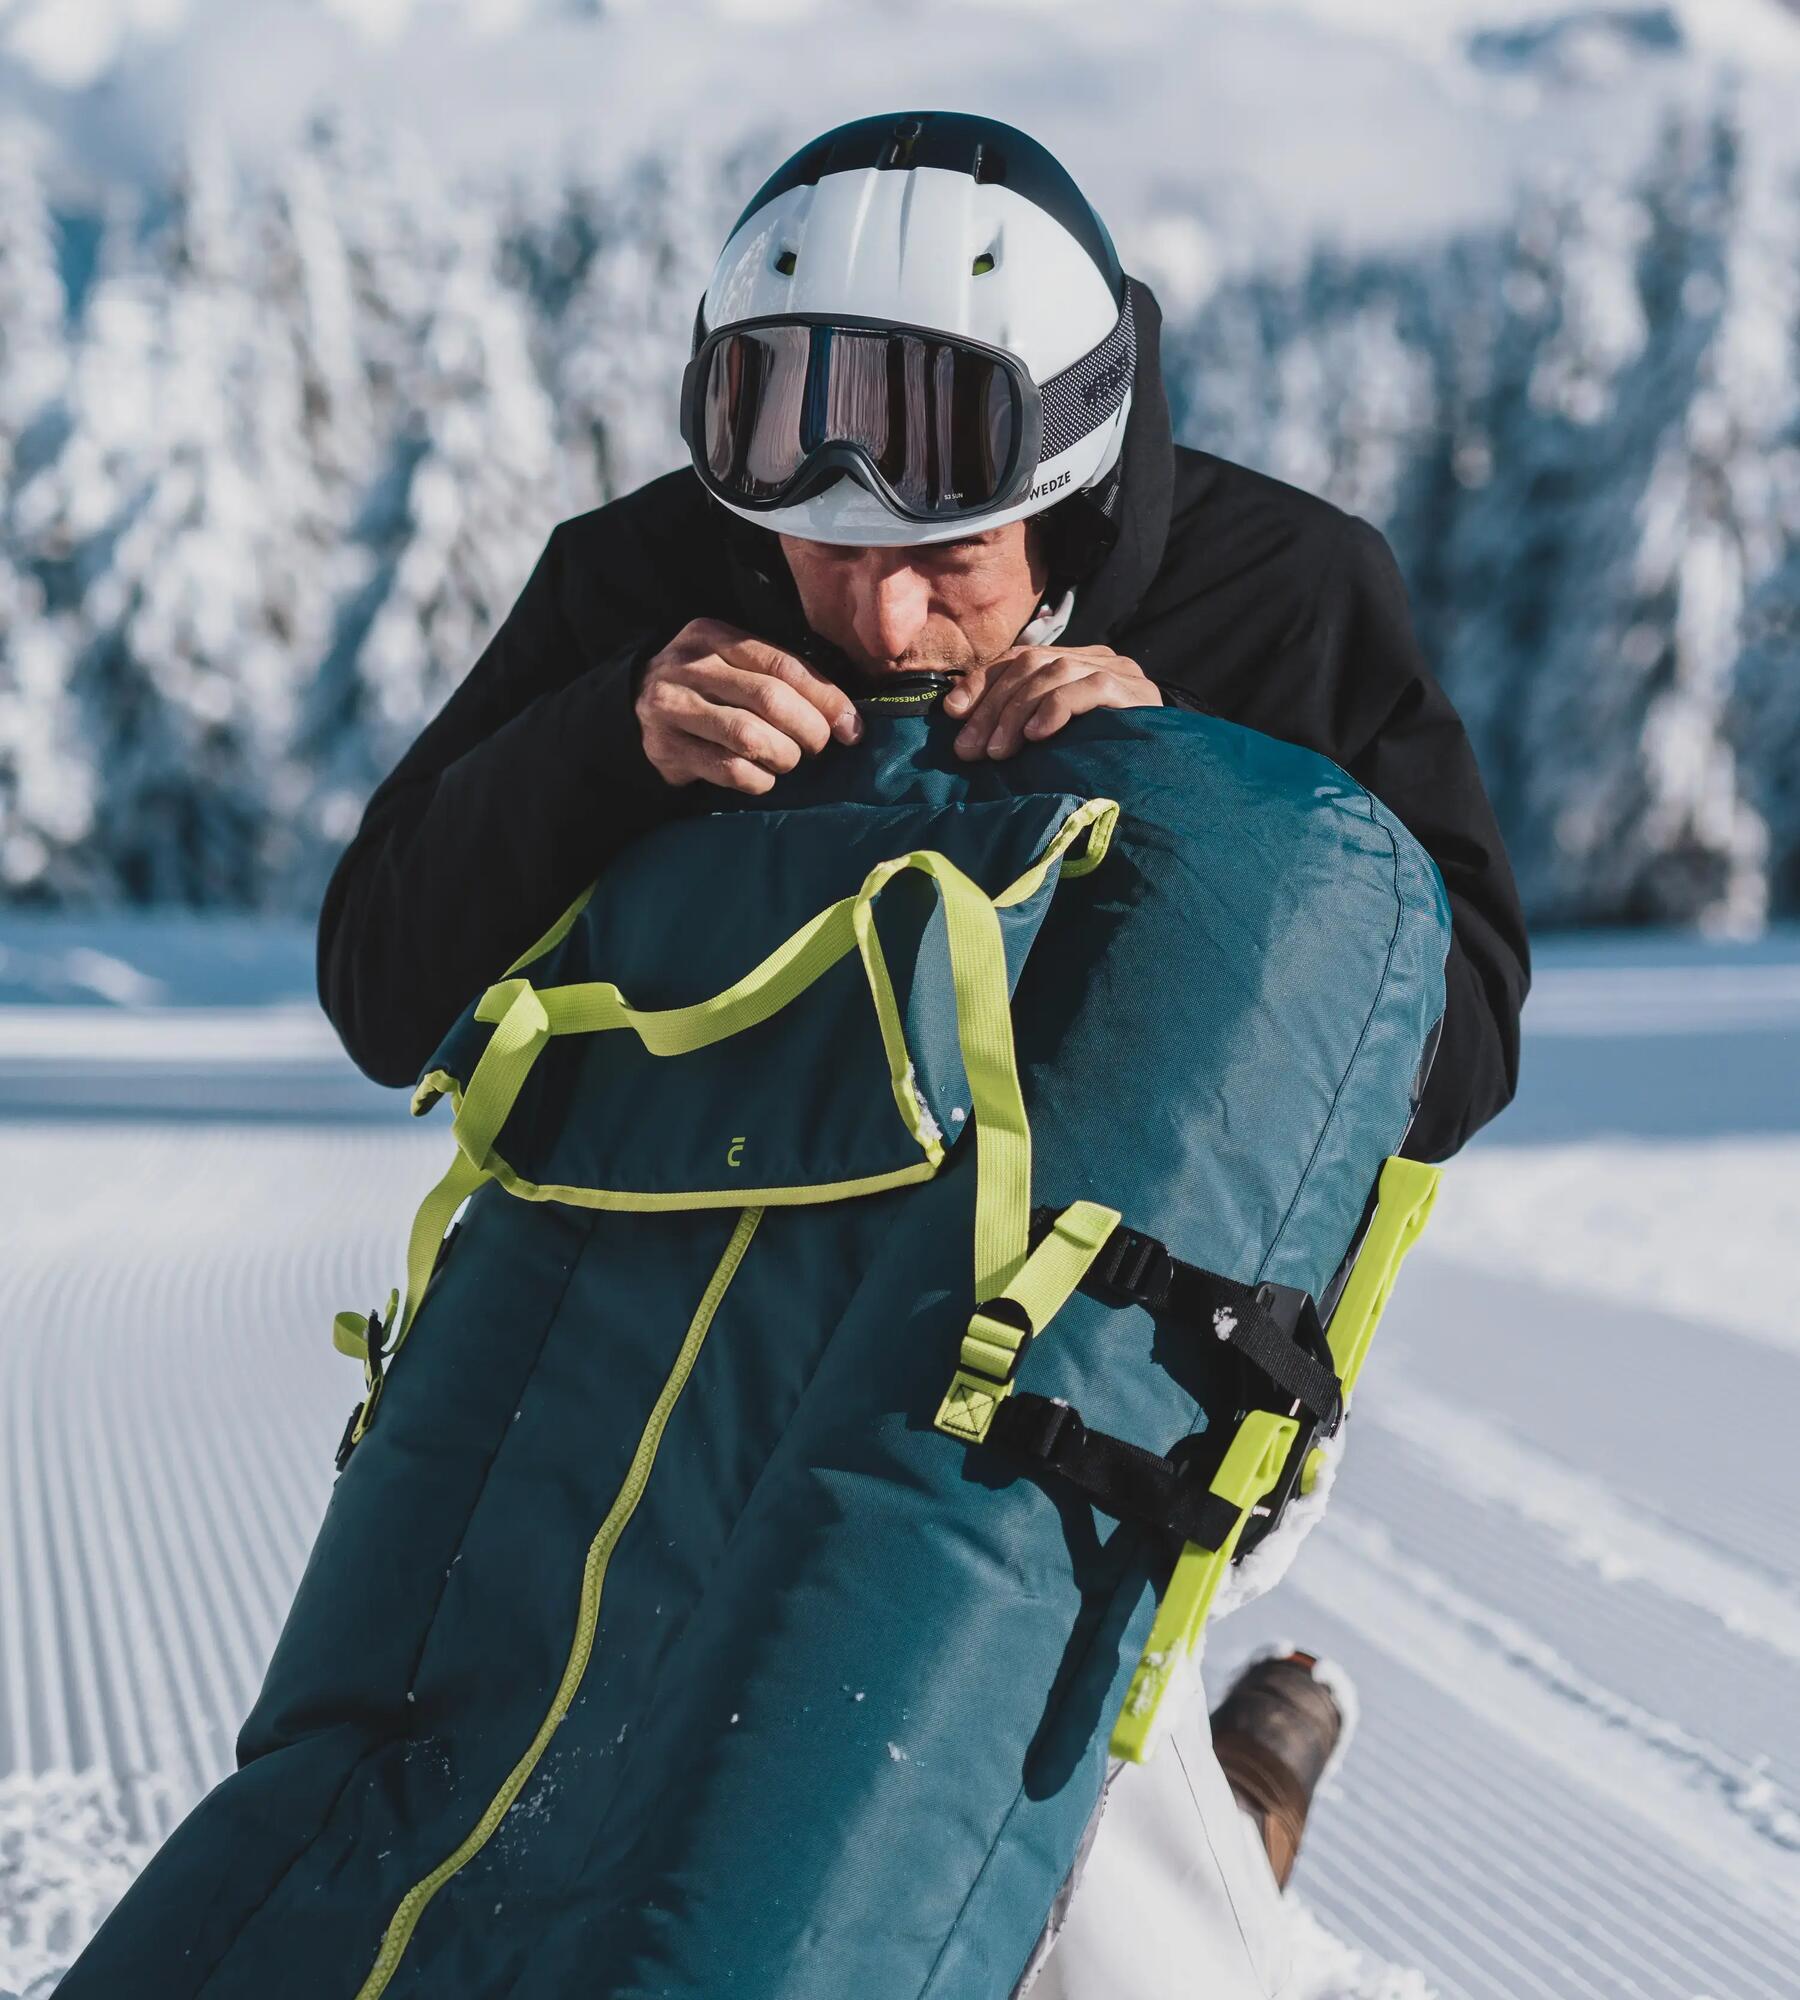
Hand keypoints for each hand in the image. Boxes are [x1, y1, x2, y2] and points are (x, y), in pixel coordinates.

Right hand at [636, 618, 861, 792]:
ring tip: (788, 760)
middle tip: (817, 747)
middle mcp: (690, 666)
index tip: (851, 727)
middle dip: (808, 730)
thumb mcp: (733, 664)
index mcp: (714, 635)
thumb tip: (845, 716)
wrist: (632, 708)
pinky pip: (729, 770)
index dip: (826, 699)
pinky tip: (762, 777)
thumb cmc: (704, 688)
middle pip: (769, 700)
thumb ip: (779, 677)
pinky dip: (759, 780)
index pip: (783, 665)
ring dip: (784, 756)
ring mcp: (673, 707)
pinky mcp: (666, 748)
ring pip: (749, 736)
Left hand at [941, 645, 1161, 759]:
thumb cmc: (1104, 760)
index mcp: (1073, 662)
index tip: (952, 715)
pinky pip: (1089, 687)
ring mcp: (1118, 670)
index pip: (1018, 659)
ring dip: (1017, 713)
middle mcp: (1095, 658)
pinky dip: (1057, 709)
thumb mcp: (1054, 738)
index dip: (982, 683)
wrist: (1171, 771)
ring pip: (1053, 672)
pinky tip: (1038, 736)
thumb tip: (959, 719)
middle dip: (993, 707)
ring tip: (998, 752)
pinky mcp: (1134, 690)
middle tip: (971, 750)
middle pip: (1030, 664)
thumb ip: (1020, 721)